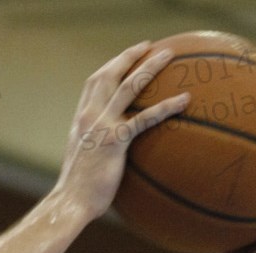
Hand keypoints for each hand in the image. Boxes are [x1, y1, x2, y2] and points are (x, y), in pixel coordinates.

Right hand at [53, 41, 189, 221]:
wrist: (70, 203)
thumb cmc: (78, 190)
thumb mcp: (84, 161)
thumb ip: (95, 147)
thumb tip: (111, 151)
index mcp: (81, 119)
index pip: (93, 83)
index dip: (111, 66)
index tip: (126, 57)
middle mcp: (89, 116)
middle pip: (109, 75)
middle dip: (129, 56)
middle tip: (148, 46)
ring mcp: (101, 126)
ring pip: (128, 86)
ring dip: (149, 67)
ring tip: (169, 55)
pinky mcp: (114, 141)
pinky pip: (144, 118)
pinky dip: (165, 106)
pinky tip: (184, 100)